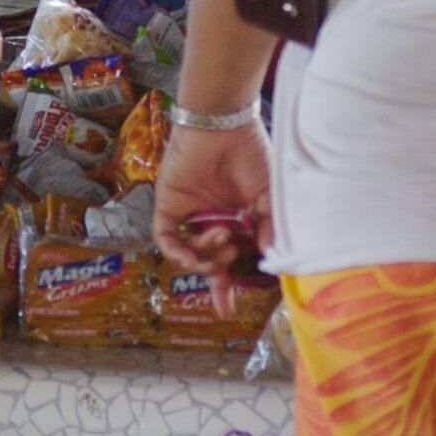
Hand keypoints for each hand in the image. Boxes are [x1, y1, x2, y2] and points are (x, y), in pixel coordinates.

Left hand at [153, 121, 273, 273]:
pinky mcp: (168, 206)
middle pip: (208, 263)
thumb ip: (267, 226)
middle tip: (232, 254)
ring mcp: (189, 215)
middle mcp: (210, 221)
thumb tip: (269, 255)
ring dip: (205, 257)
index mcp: (235, 221)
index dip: (229, 287)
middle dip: (218, 273)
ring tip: (223, 237)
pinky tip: (191, 255)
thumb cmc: (250, 153)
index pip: (229, 262)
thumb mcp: (268, 194)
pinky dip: (177, 253)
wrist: (224, 124)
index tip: (229, 310)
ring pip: (188, 256)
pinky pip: (166, 240)